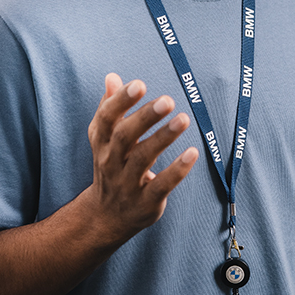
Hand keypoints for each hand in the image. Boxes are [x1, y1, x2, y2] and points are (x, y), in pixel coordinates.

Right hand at [84, 73, 198, 242]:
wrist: (106, 217)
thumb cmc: (112, 167)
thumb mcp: (105, 140)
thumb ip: (110, 108)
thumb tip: (112, 77)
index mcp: (102, 143)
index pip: (106, 119)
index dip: (120, 101)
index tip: (138, 84)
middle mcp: (111, 162)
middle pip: (124, 137)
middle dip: (144, 117)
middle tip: (167, 100)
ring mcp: (127, 183)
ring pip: (143, 159)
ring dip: (163, 138)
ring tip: (183, 119)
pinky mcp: (145, 201)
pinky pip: (161, 185)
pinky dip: (177, 170)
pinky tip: (192, 153)